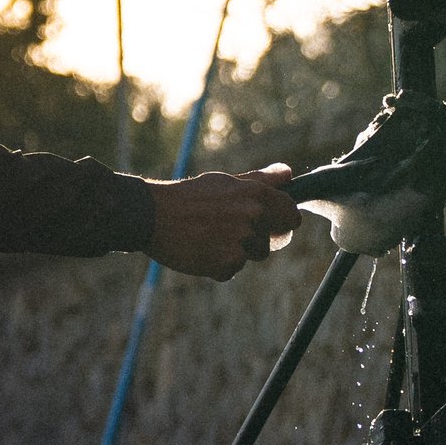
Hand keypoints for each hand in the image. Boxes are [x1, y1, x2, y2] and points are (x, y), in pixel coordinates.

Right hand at [145, 165, 300, 279]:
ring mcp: (240, 244)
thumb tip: (288, 174)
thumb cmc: (190, 196)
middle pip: (273, 241)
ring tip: (210, 237)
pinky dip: (218, 265)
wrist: (153, 216)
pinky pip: (231, 270)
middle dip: (258, 240)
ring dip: (236, 252)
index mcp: (256, 195)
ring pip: (252, 256)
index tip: (274, 224)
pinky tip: (200, 250)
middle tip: (229, 231)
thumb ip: (261, 180)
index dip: (284, 221)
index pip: (292, 216)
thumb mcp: (226, 182)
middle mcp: (253, 219)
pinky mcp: (226, 265)